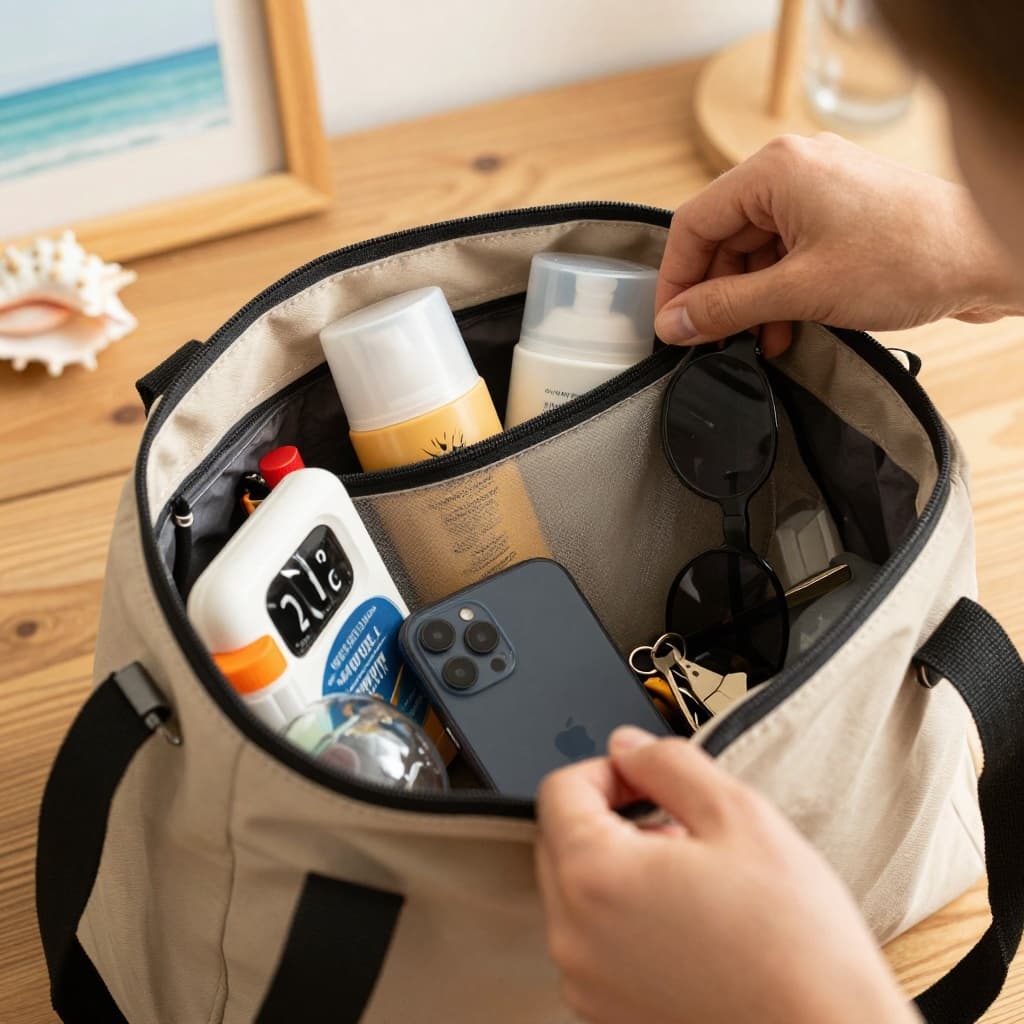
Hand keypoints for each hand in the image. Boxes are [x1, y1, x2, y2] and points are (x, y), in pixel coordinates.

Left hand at [536, 727, 919, 1023]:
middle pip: (561, 840)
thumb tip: (627, 746)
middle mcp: (574, 936)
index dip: (609, 769)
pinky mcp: (610, 1012)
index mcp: (594, 877)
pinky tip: (690, 922)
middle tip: (681, 826)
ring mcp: (588, 983)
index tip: (648, 777)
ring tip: (694, 878)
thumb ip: (667, 762)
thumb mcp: (737, 814)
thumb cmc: (795, 944)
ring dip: (621, 868)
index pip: (559, 791)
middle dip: (611, 817)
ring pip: (578, 891)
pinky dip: (627, 918)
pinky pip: (596, 941)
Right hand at [655, 133, 1023, 356]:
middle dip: (716, 295)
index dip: (676, 279)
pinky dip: (778, 293)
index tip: (671, 323)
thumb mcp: (801, 291)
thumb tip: (675, 323)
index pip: (695, 224)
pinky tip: (783, 329)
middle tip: (710, 339)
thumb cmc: (911, 257)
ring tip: (756, 342)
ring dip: (750, 301)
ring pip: (755, 251)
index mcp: (775, 171)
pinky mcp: (840, 217)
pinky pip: (787, 254)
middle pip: (724, 239)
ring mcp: (819, 193)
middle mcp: (793, 172)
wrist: (990, 257)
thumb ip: (727, 308)